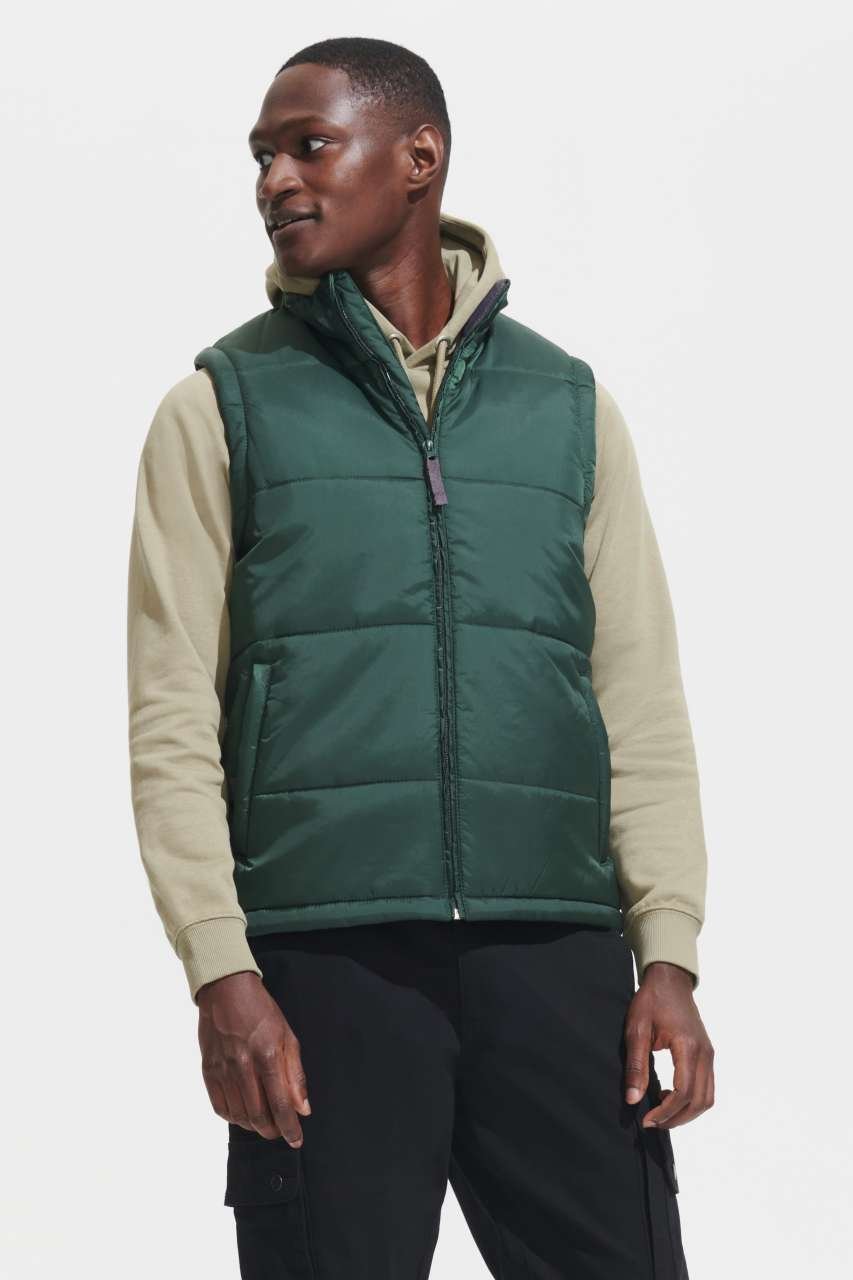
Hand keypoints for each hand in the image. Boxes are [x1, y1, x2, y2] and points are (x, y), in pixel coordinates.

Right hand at [196, 971, 310, 1146]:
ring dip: (254, 1126)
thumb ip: (295, 1074)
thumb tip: (302, 1108)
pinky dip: (233, 1117)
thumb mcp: (287, 1036)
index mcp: (267, 1055)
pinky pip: (220, 1107)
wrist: (226, 990)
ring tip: (264, 1121)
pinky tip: (243, 1112)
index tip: (296, 1141)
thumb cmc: (261, 1011)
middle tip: (280, 1131)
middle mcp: (243, 1066)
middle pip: (258, 1116)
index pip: (280, 1104)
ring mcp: (222, 1069)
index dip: (289, 1127)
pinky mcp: (208, 1071)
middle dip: (272, 1131)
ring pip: (238, 1116)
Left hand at [623, 961, 714, 1129]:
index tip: (647, 1120)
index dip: (666, 1112)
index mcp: (687, 1046)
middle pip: (699, 1100)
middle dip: (676, 1118)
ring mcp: (709, 1054)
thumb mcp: (636, 1030)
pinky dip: (692, 1100)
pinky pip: (707, 1087)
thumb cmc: (651, 1001)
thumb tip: (633, 1099)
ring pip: (707, 1097)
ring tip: (661, 1113)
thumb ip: (636, 1066)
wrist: (670, 980)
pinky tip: (670, 1097)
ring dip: (687, 1112)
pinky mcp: (708, 1054)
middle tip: (652, 1122)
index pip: (683, 1091)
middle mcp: (704, 1053)